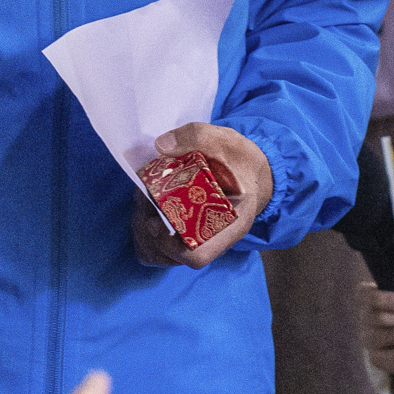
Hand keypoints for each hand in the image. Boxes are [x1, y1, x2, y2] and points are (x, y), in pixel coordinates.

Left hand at [132, 121, 274, 267]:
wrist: (249, 169)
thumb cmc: (240, 160)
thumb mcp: (225, 141)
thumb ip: (197, 137)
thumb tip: (162, 146)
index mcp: (231, 225)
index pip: (198, 257)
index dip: (171, 246)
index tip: (158, 220)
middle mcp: (214, 240)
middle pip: (172, 255)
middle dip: (150, 230)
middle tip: (143, 201)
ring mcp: (199, 239)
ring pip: (161, 254)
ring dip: (144, 230)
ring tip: (143, 201)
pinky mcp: (187, 234)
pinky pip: (159, 247)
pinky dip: (145, 231)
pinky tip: (146, 206)